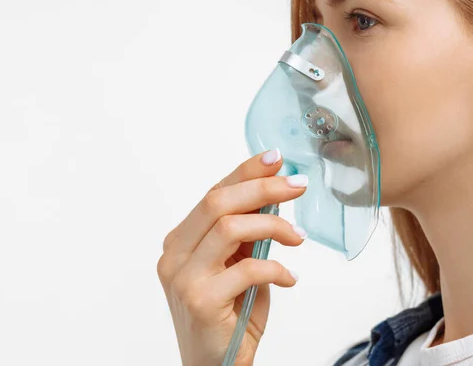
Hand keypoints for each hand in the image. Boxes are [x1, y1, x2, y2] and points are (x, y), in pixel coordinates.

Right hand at [157, 149, 308, 365]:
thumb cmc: (230, 315)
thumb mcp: (240, 265)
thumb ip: (249, 234)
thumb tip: (276, 194)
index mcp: (181, 240)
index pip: (213, 193)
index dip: (246, 172)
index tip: (276, 158)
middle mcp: (174, 254)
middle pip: (218, 203)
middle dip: (262, 188)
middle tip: (297, 186)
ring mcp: (183, 277)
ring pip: (229, 228)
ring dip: (273, 226)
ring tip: (298, 238)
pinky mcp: (199, 300)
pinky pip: (246, 270)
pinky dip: (277, 269)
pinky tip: (289, 278)